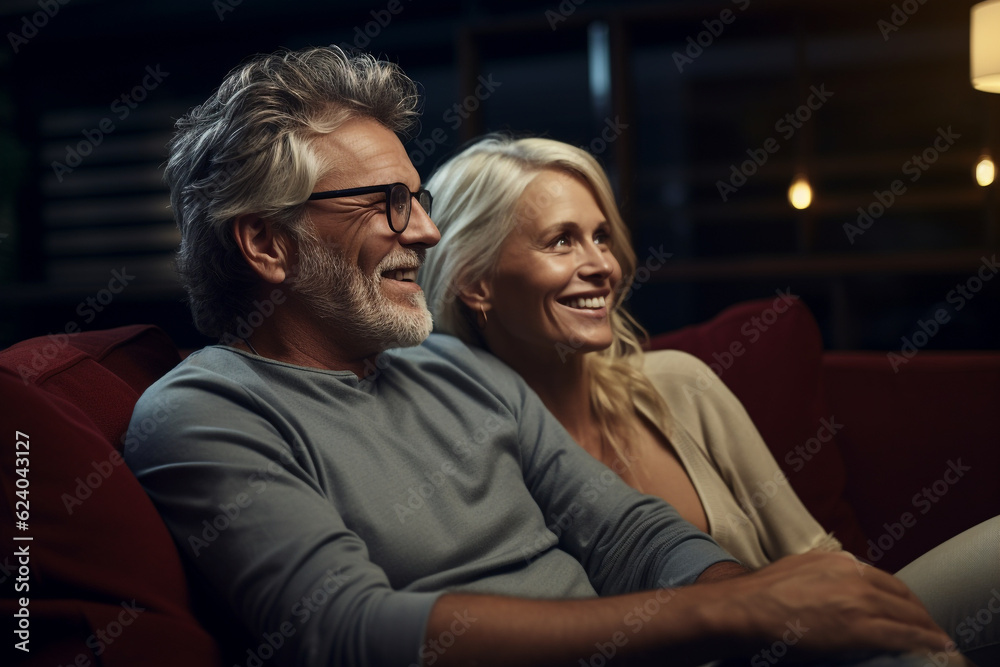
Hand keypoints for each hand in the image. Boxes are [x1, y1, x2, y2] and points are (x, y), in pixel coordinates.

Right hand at [711, 551, 953, 659]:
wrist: (741, 608)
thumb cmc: (757, 598)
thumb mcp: (794, 574)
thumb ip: (820, 580)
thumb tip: (831, 598)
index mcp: (836, 562)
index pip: (884, 580)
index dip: (903, 599)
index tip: (909, 612)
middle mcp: (852, 574)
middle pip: (902, 596)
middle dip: (920, 615)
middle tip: (931, 631)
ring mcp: (858, 600)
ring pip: (908, 616)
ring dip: (927, 631)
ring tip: (938, 644)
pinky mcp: (860, 626)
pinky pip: (904, 636)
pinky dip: (924, 643)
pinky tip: (935, 650)